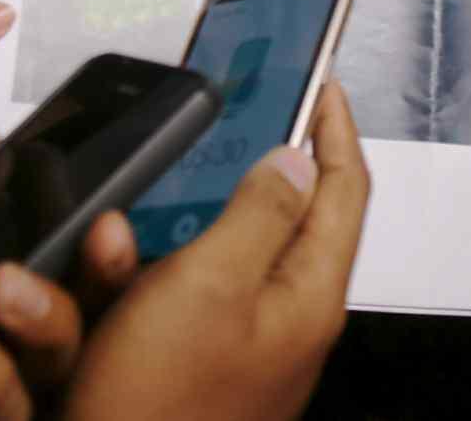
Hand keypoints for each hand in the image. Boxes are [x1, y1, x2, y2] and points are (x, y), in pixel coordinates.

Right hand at [61, 84, 370, 420]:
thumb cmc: (159, 408)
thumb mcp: (208, 286)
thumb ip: (258, 216)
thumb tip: (296, 159)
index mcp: (306, 297)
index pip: (345, 192)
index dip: (334, 128)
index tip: (320, 82)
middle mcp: (286, 322)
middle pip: (297, 218)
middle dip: (267, 162)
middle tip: (249, 115)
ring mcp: (246, 347)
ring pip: (236, 251)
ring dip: (200, 210)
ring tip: (176, 176)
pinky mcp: (202, 366)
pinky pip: (192, 290)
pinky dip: (165, 257)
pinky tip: (125, 255)